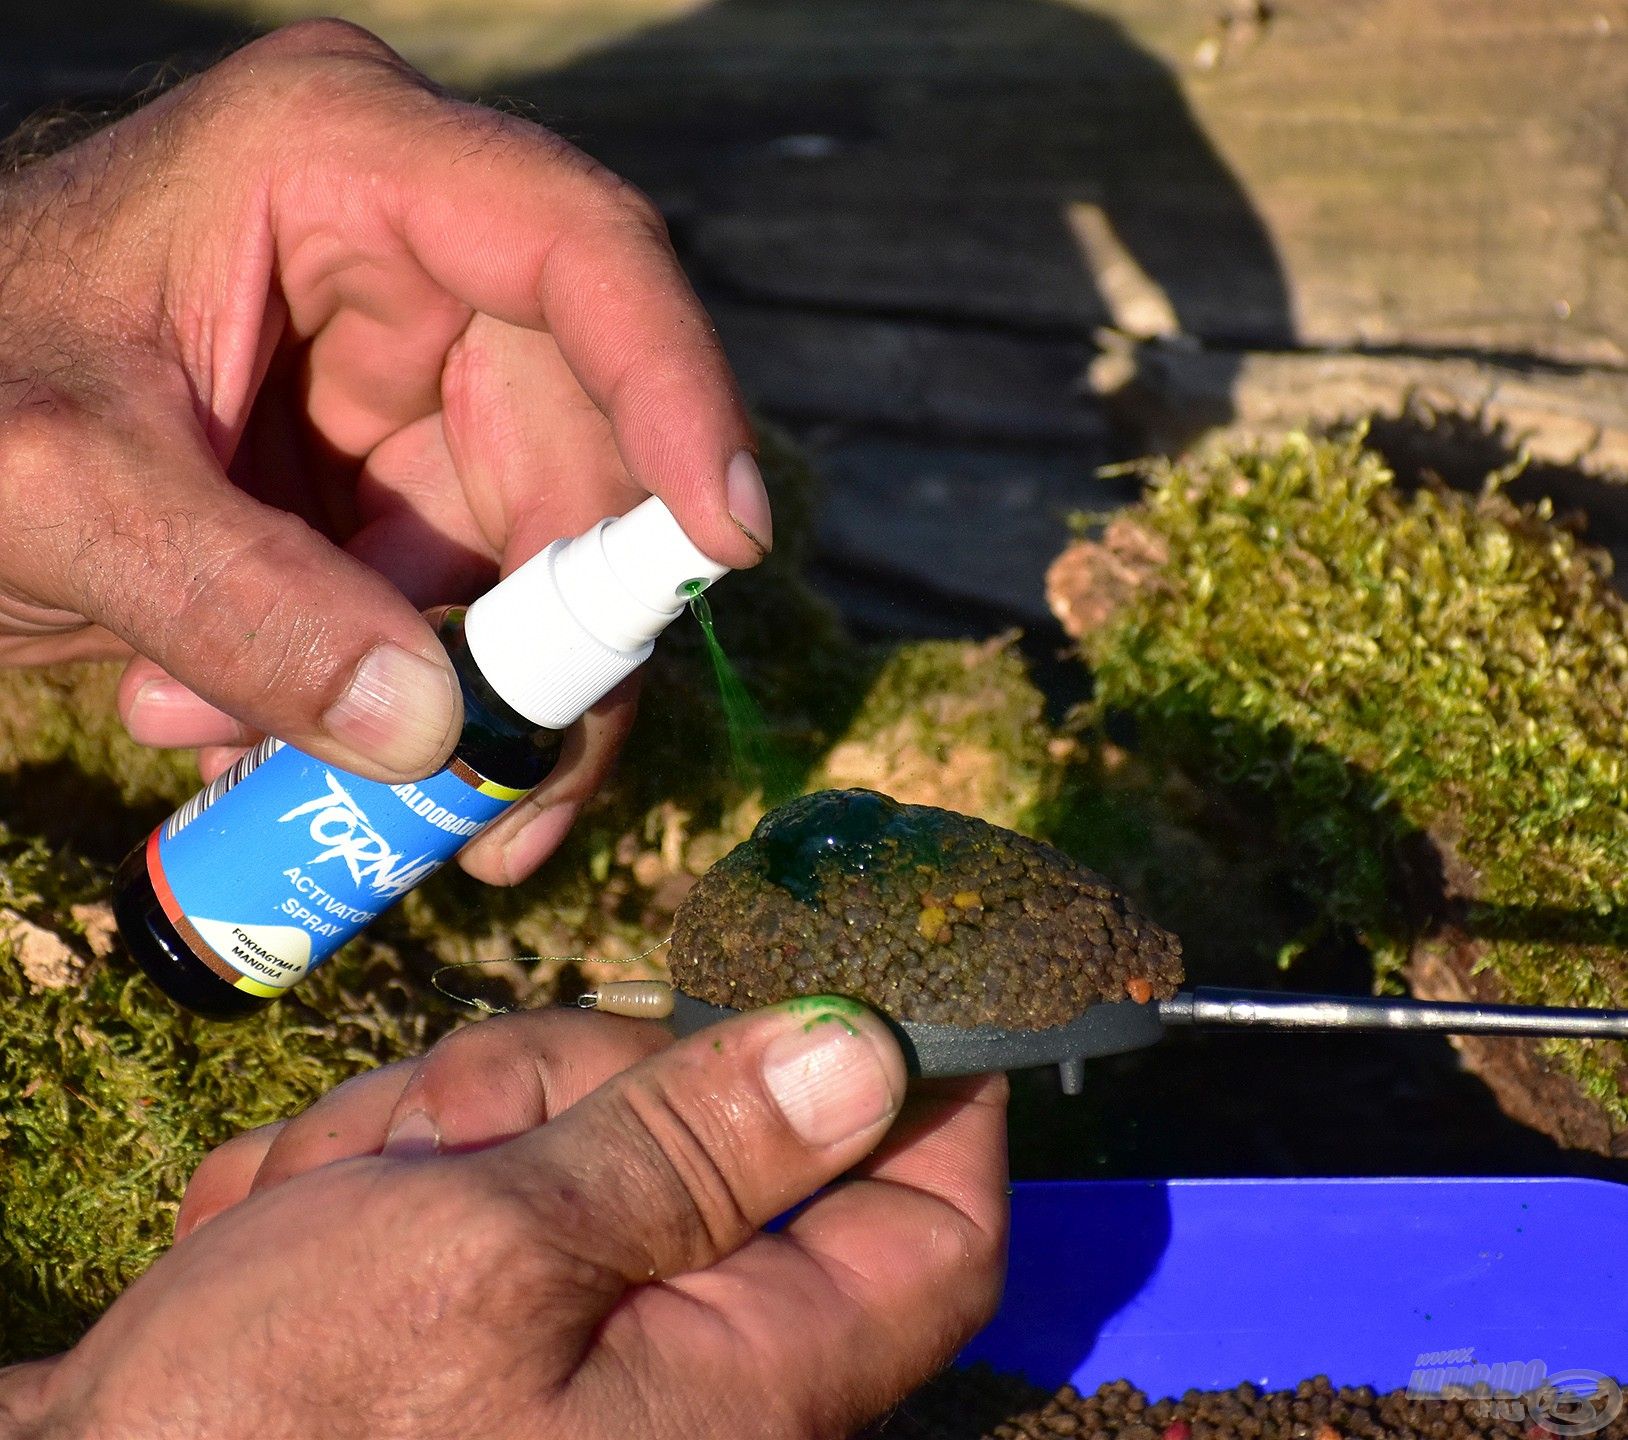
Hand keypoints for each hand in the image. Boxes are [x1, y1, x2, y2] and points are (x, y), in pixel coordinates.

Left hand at [0, 20, 771, 882]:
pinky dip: (413, 702)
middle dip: (539, 643)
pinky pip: (477, 603)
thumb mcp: (54, 488)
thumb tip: (432, 740)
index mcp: (340, 165)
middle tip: (496, 810)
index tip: (727, 543)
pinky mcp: (406, 466)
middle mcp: (417, 255)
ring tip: (285, 779)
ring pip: (541, 556)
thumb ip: (230, 601)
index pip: (580, 254)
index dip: (680, 391)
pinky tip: (280, 751)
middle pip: (585, 450)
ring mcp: (420, 368)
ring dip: (449, 699)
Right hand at [4, 1001, 1007, 1439]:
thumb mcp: (492, 1251)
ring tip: (332, 1197)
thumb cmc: (278, 1414)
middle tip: (442, 1130)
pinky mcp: (496, 1307)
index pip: (933, 1234)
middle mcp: (691, 1369)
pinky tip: (298, 1223)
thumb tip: (871, 1058)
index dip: (939, 1099)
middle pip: (732, 1138)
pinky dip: (401, 1168)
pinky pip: (501, 1174)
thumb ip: (691, 1148)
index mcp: (744, 1382)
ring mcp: (588, 1335)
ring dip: (459, 1125)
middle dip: (581, 1084)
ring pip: (600, 1133)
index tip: (876, 971)